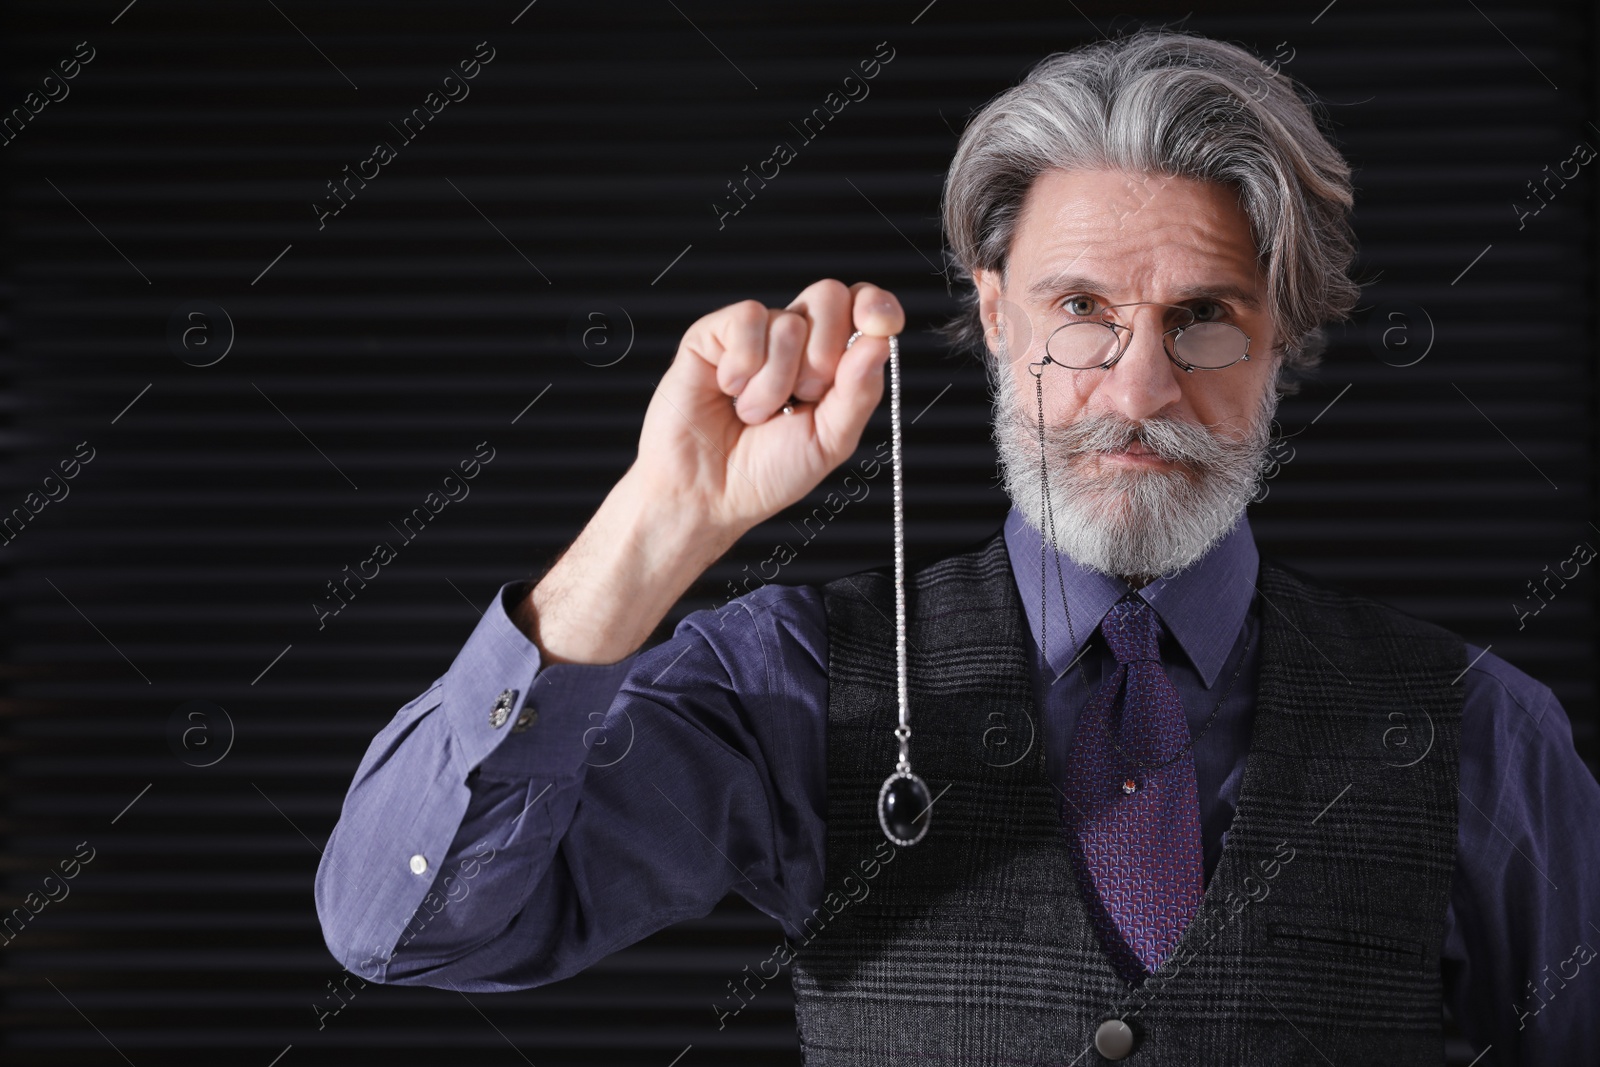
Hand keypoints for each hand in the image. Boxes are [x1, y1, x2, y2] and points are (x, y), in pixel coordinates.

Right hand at [633, 278, 904, 537]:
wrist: (707, 496)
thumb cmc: (766, 474)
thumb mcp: (830, 441)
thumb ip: (859, 391)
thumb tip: (881, 341)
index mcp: (829, 360)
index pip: (861, 306)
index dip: (875, 305)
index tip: (879, 323)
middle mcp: (792, 340)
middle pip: (829, 296)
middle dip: (823, 357)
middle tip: (800, 399)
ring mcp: (753, 334)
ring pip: (789, 322)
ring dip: (775, 383)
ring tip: (753, 413)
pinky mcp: (712, 333)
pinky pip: (747, 320)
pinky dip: (743, 367)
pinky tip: (727, 391)